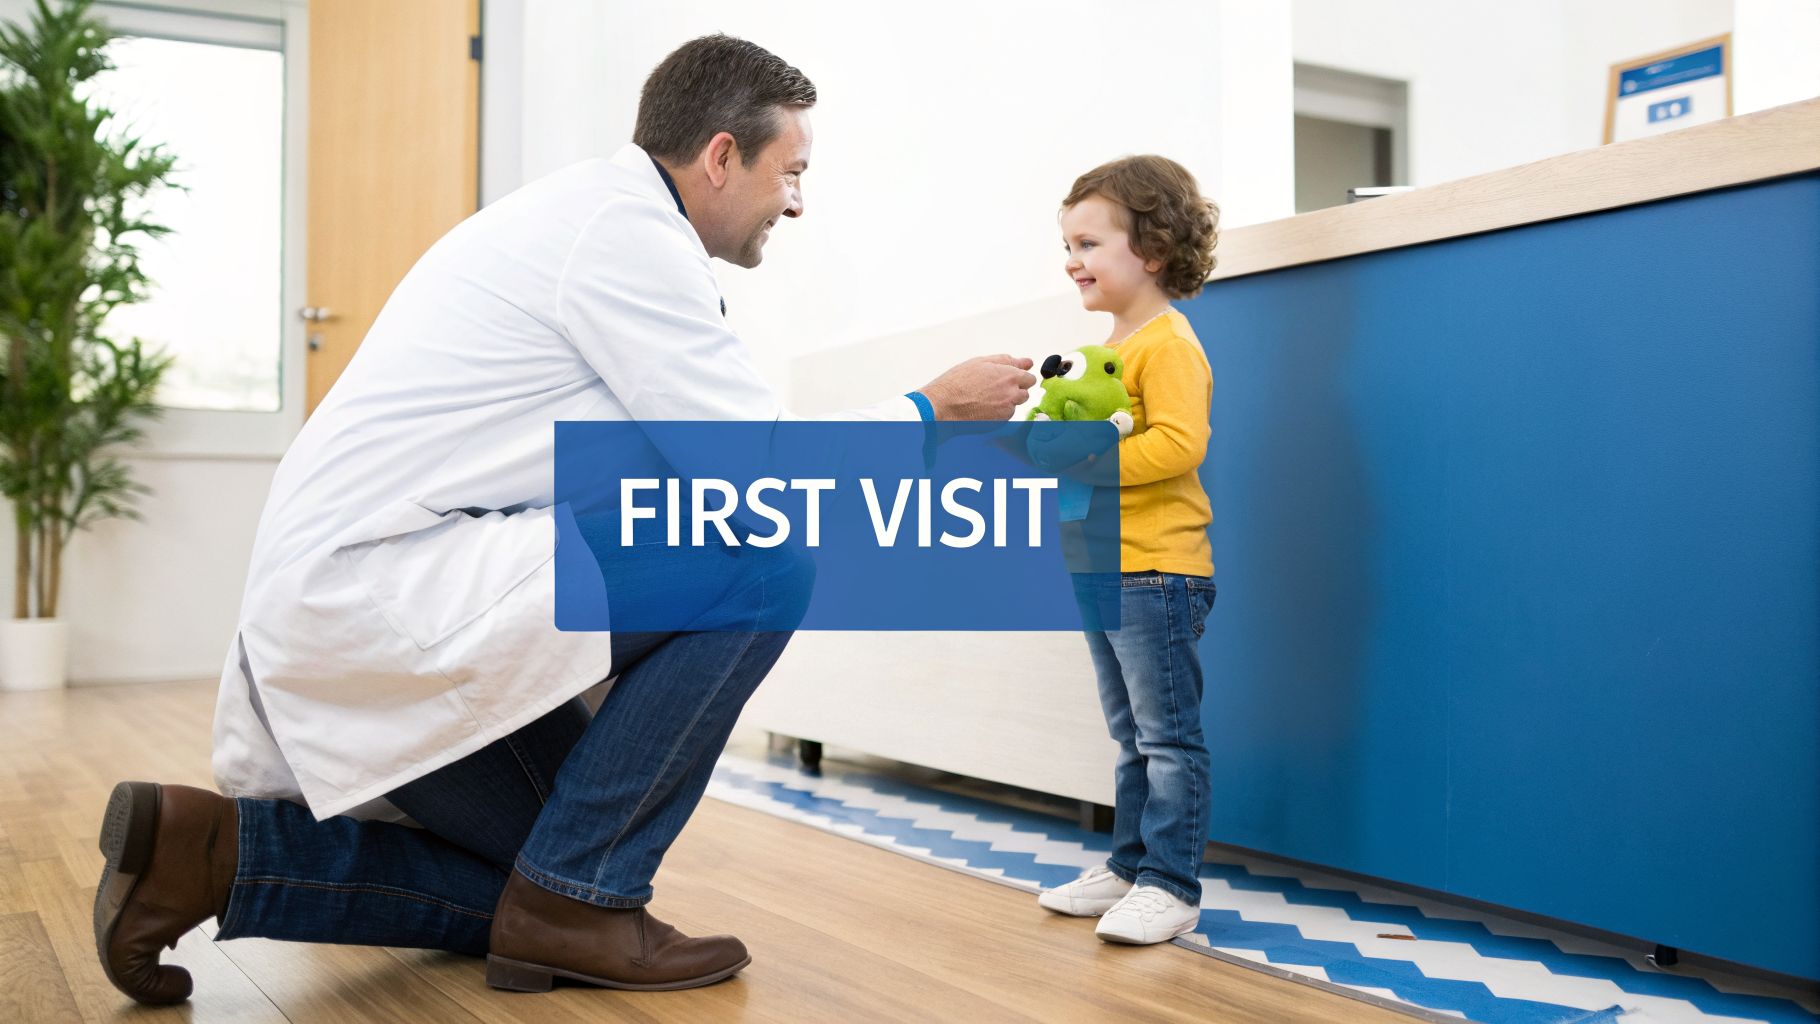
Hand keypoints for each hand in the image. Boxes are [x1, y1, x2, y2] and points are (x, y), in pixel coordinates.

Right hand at [918, 354, 1036, 420]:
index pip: (1030, 378)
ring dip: (1007, 402)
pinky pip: (1005, 416)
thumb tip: (1027, 362)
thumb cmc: (958, 383)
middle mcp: (1012, 394)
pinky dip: (998, 413)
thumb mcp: (982, 362)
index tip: (1010, 379)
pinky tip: (983, 407)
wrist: (944, 405)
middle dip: (1015, 390)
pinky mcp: (1000, 423)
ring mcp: (1007, 410)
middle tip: (995, 388)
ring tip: (986, 398)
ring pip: (1015, 405)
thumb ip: (1007, 361)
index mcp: (1010, 376)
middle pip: (1025, 392)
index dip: (1019, 377)